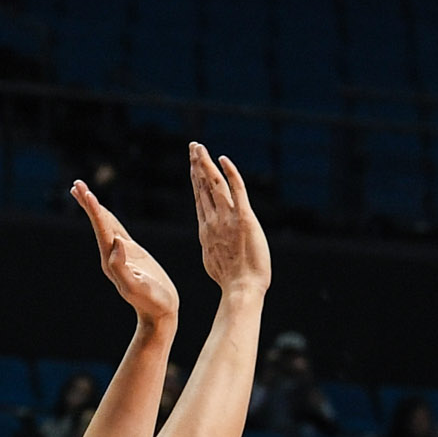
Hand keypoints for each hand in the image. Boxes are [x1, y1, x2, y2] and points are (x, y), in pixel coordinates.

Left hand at [73, 180, 177, 328]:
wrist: (160, 312)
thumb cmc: (152, 301)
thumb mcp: (137, 286)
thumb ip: (122, 267)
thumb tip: (116, 243)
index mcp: (111, 260)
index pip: (101, 229)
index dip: (94, 210)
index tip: (86, 193)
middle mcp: (112, 254)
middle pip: (98, 223)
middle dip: (88, 203)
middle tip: (76, 184)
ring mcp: (120, 253)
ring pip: (105, 224)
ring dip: (94, 207)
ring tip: (83, 191)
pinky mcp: (131, 253)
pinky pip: (116, 230)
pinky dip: (107, 217)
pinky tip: (103, 211)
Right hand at [188, 142, 269, 295]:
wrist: (241, 289)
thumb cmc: (233, 282)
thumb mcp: (215, 262)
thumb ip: (213, 247)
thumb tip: (212, 245)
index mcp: (207, 230)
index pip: (200, 199)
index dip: (196, 180)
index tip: (193, 166)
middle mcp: (213, 221)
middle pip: (202, 187)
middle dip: (197, 165)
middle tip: (194, 147)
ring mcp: (227, 218)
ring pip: (213, 184)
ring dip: (205, 163)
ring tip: (199, 148)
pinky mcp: (244, 218)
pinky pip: (236, 189)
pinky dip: (229, 173)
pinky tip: (223, 159)